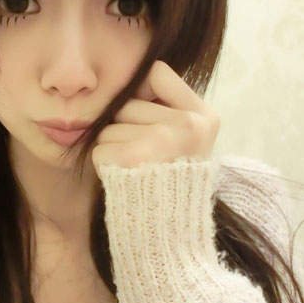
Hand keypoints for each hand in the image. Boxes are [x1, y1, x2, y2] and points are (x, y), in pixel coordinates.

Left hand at [92, 60, 220, 178]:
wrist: (171, 230)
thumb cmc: (173, 179)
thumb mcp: (190, 139)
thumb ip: (168, 106)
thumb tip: (131, 79)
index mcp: (203, 118)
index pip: (156, 72)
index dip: (142, 90)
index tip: (146, 115)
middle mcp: (185, 126)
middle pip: (126, 104)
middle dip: (125, 125)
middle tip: (143, 153)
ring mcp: (159, 142)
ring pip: (109, 127)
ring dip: (113, 147)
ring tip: (135, 167)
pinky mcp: (131, 160)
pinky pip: (100, 149)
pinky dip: (104, 165)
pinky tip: (124, 177)